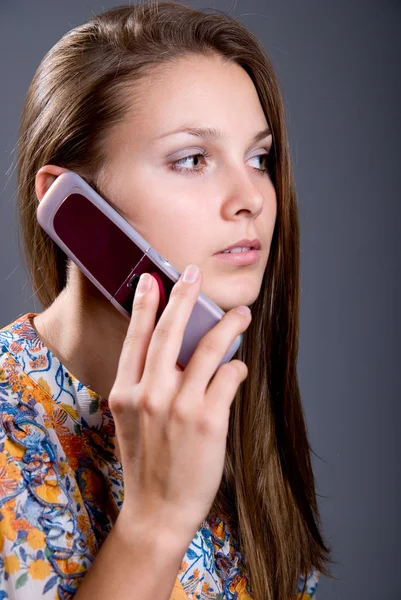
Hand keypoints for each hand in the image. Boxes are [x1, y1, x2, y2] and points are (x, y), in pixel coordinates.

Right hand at [108, 264, 250, 540]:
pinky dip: (236, 368)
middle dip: (183, 297)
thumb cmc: (147, 463)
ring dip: (227, 326)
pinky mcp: (207, 419)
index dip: (144, 306)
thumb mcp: (131, 422)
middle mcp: (149, 395)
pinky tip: (239, 367)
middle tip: (192, 273)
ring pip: (207, 350)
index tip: (150, 280)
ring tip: (242, 314)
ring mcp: (178, 406)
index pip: (135, 339)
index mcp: (125, 393)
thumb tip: (174, 355)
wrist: (157, 510)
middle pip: (168, 333)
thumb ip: (144, 387)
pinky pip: (228, 378)